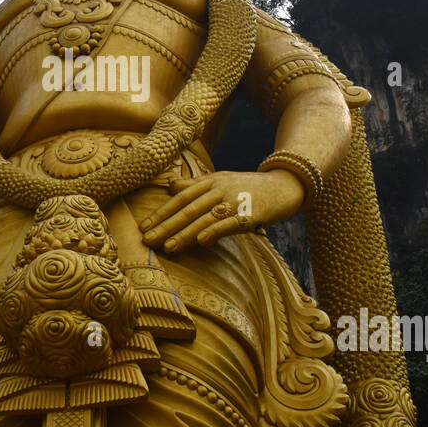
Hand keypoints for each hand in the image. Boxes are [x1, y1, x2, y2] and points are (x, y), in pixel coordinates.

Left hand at [139, 169, 305, 254]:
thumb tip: (171, 186)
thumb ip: (196, 184)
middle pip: (188, 209)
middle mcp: (220, 189)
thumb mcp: (221, 180)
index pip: (180, 197)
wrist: (284, 186)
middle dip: (166, 225)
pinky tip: (202, 242)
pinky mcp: (251, 214)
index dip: (161, 212)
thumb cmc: (248, 186)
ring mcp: (235, 201)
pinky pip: (230, 224)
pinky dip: (215, 231)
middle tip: (147, 240)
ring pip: (205, 218)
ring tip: (168, 247)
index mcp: (211, 181)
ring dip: (185, 233)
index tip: (143, 226)